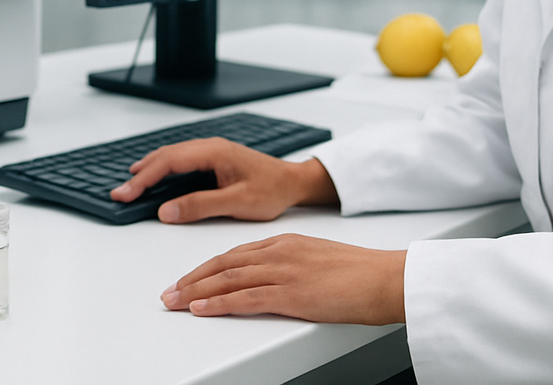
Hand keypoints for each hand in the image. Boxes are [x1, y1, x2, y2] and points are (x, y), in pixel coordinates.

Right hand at [109, 138, 337, 222]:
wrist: (293, 182)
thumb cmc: (272, 190)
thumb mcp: (237, 203)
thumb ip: (201, 205)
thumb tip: (167, 210)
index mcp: (214, 152)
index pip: (169, 162)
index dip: (144, 178)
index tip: (127, 193)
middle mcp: (209, 147)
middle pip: (165, 156)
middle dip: (140, 175)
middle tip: (120, 193)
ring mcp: (211, 151)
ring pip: (171, 156)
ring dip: (149, 169)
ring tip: (130, 183)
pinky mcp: (213, 159)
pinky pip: (180, 160)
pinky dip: (162, 168)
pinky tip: (154, 176)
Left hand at [161, 233, 405, 324]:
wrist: (384, 278)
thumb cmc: (358, 273)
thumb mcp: (317, 260)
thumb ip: (291, 265)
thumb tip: (272, 279)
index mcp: (285, 242)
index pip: (234, 253)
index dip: (206, 267)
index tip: (187, 278)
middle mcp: (278, 253)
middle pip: (223, 264)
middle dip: (192, 279)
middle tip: (169, 292)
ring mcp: (283, 272)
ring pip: (228, 280)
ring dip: (196, 292)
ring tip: (174, 302)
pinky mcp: (291, 294)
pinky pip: (245, 298)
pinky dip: (218, 304)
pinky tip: (200, 309)